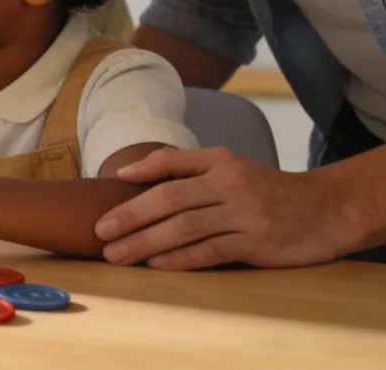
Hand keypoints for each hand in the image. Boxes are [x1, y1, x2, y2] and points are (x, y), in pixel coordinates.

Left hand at [96, 146, 349, 269]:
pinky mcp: (257, 242)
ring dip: (147, 242)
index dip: (139, 172)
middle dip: (131, 216)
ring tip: (118, 254)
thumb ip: (183, 165)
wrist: (324, 210)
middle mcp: (230, 183)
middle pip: (170, 199)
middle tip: (101, 232)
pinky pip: (211, 250)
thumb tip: (129, 172)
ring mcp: (244, 213)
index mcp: (220, 161)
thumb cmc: (264, 189)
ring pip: (186, 227)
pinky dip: (181, 258)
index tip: (108, 189)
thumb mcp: (229, 166)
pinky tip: (157, 264)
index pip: (171, 163)